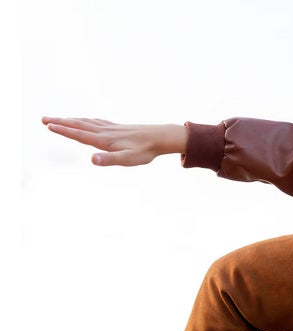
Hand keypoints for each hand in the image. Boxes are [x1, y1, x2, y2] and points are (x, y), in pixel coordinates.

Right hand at [42, 117, 187, 166]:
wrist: (161, 137)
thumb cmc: (146, 151)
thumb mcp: (128, 160)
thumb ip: (109, 160)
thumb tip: (92, 159)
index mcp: (104, 140)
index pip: (79, 134)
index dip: (63, 130)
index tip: (48, 125)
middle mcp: (105, 131)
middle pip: (78, 125)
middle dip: (60, 122)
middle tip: (43, 119)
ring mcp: (111, 128)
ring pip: (86, 122)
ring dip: (70, 120)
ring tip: (58, 119)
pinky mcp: (117, 127)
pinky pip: (97, 121)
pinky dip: (86, 120)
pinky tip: (86, 120)